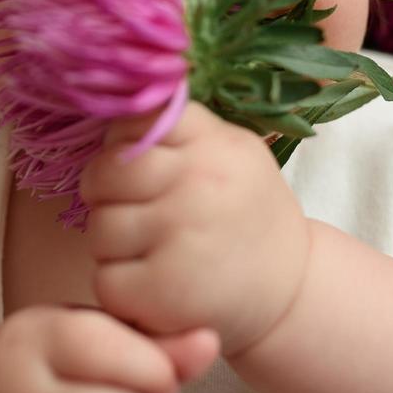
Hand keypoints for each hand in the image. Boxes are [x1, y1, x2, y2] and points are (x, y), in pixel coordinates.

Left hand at [79, 101, 312, 356]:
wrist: (293, 292)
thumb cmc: (246, 216)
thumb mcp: (231, 154)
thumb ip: (181, 131)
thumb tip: (117, 100)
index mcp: (214, 144)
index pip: (135, 120)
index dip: (123, 143)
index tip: (138, 165)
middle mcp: (199, 184)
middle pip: (106, 172)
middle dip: (107, 194)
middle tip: (134, 212)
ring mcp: (180, 236)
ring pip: (100, 227)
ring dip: (114, 244)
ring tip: (150, 251)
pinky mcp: (164, 291)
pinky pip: (106, 278)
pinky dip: (121, 287)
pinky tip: (152, 285)